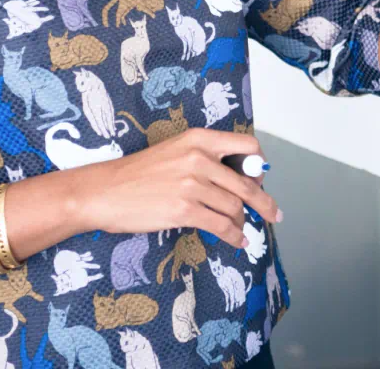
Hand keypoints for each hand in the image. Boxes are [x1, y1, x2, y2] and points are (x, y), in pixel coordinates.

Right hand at [70, 129, 281, 248]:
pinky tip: (237, 240)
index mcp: (201, 138)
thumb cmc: (139, 173)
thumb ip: (207, 159)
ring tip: (244, 230)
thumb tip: (238, 179)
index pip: (247, 147)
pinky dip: (234, 235)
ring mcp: (192, 184)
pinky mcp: (184, 210)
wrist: (104, 191)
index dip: (259, 166)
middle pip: (247, 182)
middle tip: (274, 213)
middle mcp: (200, 158)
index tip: (261, 180)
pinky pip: (221, 225)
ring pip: (234, 206)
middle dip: (263, 202)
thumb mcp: (177, 151)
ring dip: (242, 222)